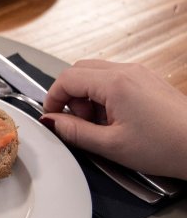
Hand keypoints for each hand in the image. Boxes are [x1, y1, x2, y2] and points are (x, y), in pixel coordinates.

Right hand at [41, 60, 186, 178]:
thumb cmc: (167, 146)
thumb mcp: (110, 145)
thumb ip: (74, 132)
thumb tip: (50, 122)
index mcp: (115, 83)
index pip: (67, 78)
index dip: (52, 98)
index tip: (51, 117)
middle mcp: (127, 71)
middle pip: (79, 71)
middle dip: (70, 96)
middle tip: (78, 123)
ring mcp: (140, 73)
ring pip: (96, 74)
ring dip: (87, 96)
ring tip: (100, 125)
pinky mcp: (148, 81)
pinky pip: (114, 79)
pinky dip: (105, 96)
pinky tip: (116, 120)